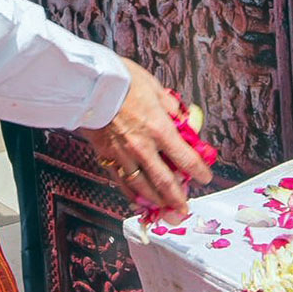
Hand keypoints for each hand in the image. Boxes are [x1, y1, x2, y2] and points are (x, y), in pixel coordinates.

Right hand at [80, 60, 212, 223]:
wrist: (88, 83)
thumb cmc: (121, 80)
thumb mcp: (155, 87)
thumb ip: (172, 108)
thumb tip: (184, 120)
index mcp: (159, 128)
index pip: (185, 158)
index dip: (198, 171)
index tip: (205, 177)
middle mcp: (142, 146)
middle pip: (165, 181)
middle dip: (178, 199)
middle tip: (184, 209)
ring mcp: (123, 154)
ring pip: (142, 187)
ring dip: (156, 202)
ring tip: (165, 210)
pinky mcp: (106, 156)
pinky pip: (121, 182)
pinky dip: (131, 195)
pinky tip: (138, 200)